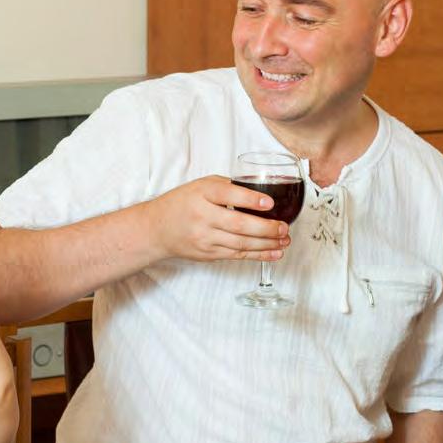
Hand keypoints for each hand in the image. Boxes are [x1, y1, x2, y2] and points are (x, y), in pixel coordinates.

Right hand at [147, 176, 292, 262]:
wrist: (157, 229)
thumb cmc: (183, 203)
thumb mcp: (201, 186)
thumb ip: (228, 187)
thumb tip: (262, 193)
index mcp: (202, 194)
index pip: (228, 195)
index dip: (251, 200)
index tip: (270, 203)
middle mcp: (203, 216)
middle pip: (239, 225)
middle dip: (266, 228)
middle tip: (284, 227)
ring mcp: (205, 238)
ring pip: (241, 243)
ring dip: (267, 244)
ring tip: (285, 240)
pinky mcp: (208, 254)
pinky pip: (237, 255)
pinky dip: (259, 255)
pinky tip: (275, 253)